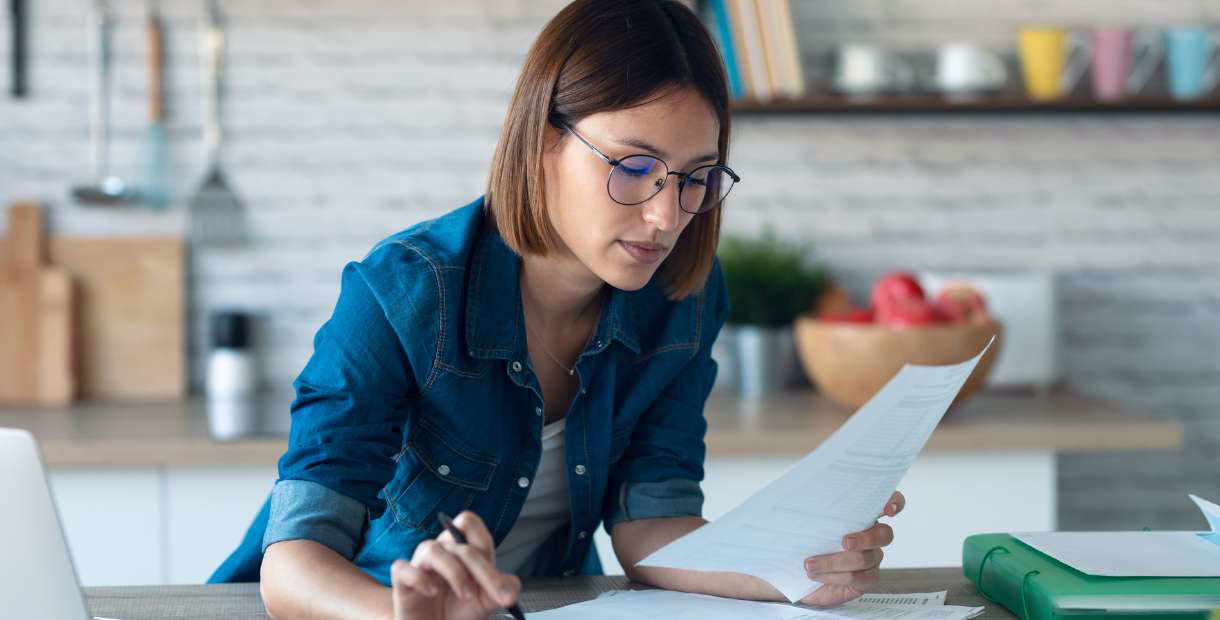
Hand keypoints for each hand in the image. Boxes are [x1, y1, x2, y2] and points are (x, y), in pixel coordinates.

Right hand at [390, 511, 521, 619]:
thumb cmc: (457, 612)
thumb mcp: (486, 601)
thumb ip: (502, 589)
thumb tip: (512, 588)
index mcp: (459, 549)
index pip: (468, 523)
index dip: (483, 543)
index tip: (494, 574)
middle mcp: (439, 551)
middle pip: (458, 543)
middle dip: (483, 570)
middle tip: (496, 596)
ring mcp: (419, 566)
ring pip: (431, 549)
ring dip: (454, 572)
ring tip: (466, 595)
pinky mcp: (402, 584)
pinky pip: (402, 569)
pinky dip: (419, 578)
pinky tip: (432, 592)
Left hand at [798, 490, 904, 606]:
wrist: (794, 572)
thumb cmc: (802, 541)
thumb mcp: (804, 520)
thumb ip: (813, 507)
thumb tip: (806, 493)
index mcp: (861, 514)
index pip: (890, 502)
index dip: (895, 503)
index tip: (887, 509)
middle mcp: (871, 535)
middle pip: (884, 534)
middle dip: (864, 538)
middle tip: (844, 542)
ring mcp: (872, 558)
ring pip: (864, 558)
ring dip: (833, 561)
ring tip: (809, 564)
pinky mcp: (866, 579)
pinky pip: (858, 578)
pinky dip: (834, 576)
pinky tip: (816, 575)